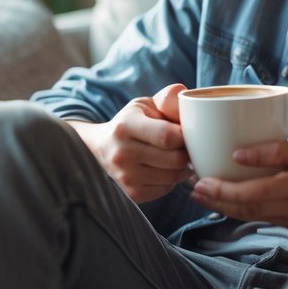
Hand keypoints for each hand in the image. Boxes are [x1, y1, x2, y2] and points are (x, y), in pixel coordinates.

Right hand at [68, 84, 190, 202]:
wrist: (99, 147)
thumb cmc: (130, 123)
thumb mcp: (145, 105)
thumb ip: (167, 99)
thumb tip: (184, 94)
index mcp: (126, 126)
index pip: (167, 136)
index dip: (186, 136)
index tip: (188, 132)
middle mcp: (122, 153)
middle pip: (174, 159)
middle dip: (187, 153)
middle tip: (187, 146)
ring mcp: (125, 177)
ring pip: (172, 177)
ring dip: (182, 168)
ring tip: (177, 156)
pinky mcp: (130, 194)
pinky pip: (164, 190)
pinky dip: (171, 181)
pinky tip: (165, 169)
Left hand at [189, 132, 287, 244]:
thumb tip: (248, 153)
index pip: (261, 188)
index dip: (233, 184)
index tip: (209, 173)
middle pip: (250, 206)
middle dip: (218, 197)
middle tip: (194, 184)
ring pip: (254, 216)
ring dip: (224, 206)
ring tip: (201, 193)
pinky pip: (266, 221)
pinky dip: (244, 211)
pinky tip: (228, 201)